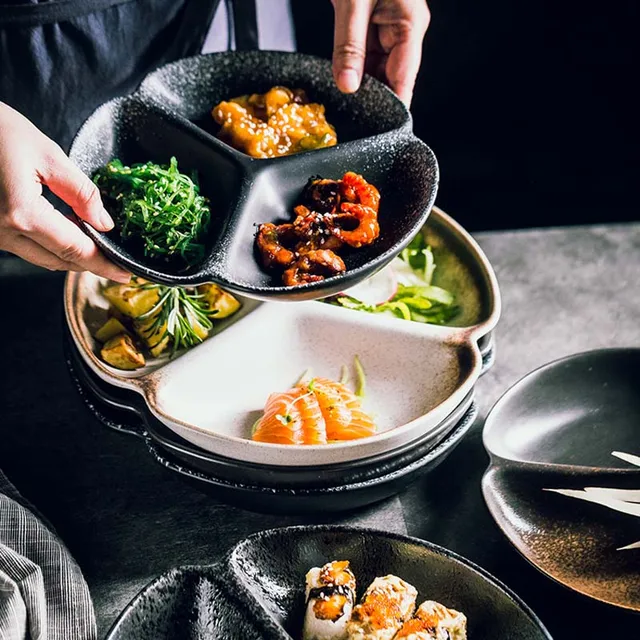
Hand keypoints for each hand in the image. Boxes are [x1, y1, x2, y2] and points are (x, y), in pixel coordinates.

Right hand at [0, 102, 129, 281]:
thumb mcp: (46, 153)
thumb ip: (80, 191)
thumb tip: (104, 223)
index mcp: (22, 214)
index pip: (75, 250)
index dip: (104, 265)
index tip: (125, 274)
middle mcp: (4, 232)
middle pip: (59, 261)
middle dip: (91, 264)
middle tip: (117, 264)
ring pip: (42, 258)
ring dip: (71, 256)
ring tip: (97, 248)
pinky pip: (26, 247)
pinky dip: (51, 246)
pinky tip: (68, 233)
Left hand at [331, 0, 429, 105]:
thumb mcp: (352, 4)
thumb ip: (350, 46)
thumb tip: (348, 85)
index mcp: (410, 24)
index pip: (405, 79)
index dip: (392, 107)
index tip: (376, 126)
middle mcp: (404, 31)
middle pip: (390, 78)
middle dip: (370, 96)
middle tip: (349, 112)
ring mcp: (389, 30)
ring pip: (375, 71)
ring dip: (359, 83)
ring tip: (342, 96)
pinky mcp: (373, 27)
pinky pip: (364, 58)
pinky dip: (352, 69)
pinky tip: (340, 78)